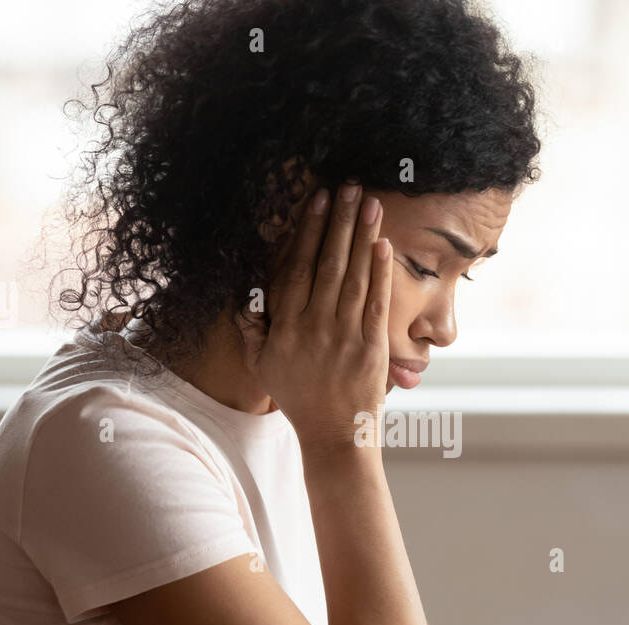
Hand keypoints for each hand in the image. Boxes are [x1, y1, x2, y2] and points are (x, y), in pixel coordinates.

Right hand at [237, 181, 392, 453]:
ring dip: (361, 237)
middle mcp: (313, 327)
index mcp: (286, 327)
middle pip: (327, 264)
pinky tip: (383, 244)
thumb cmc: (298, 398)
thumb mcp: (264, 367)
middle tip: (348, 187)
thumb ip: (254, 331)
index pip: (296, 268)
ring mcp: (344, 336)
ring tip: (369, 204)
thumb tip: (245, 301)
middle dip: (338, 222)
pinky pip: (375, 302)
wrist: (333, 434)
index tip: (315, 201)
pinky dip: (380, 272)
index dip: (307, 232)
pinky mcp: (371, 346)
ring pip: (353, 276)